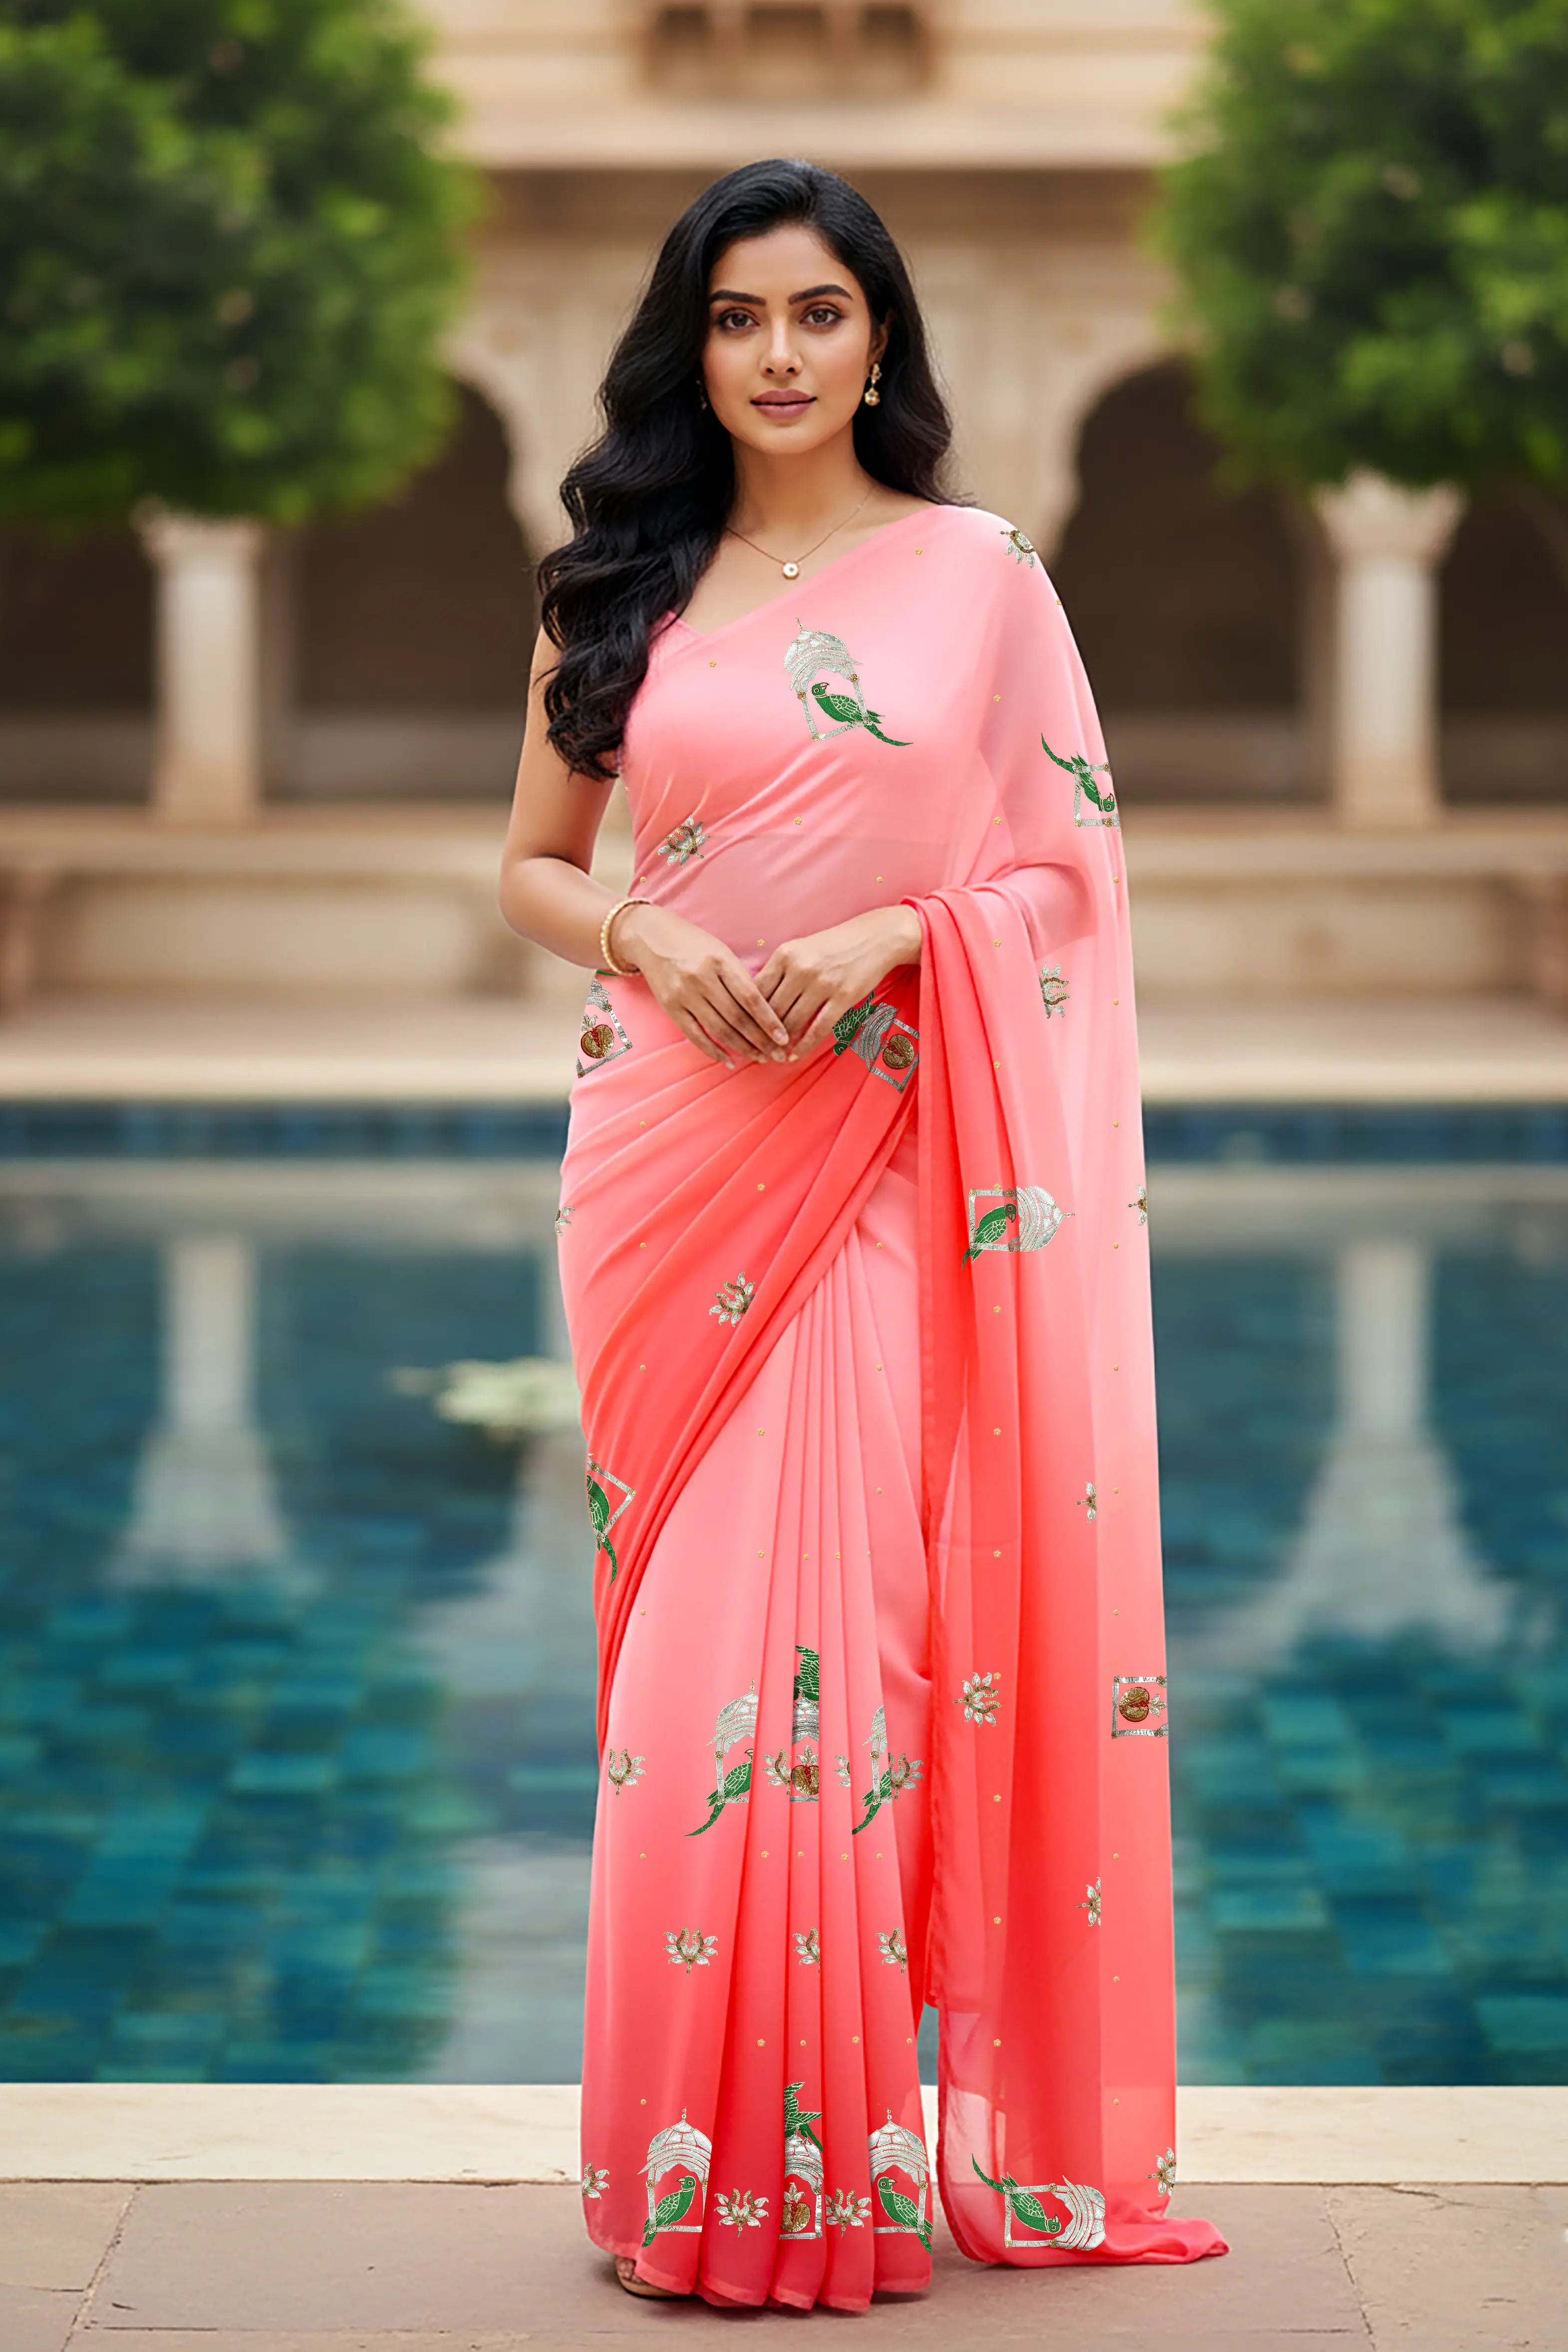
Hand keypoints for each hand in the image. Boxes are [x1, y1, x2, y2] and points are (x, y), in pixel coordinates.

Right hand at [613, 902, 791, 1067]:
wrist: (650, 937)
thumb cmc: (694, 944)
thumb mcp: (722, 952)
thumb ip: (740, 979)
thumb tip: (765, 1012)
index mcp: (720, 961)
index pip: (751, 998)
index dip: (769, 1021)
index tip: (784, 1038)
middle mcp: (702, 978)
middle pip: (737, 1018)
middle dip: (761, 1040)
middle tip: (777, 1055)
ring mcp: (684, 994)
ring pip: (719, 1030)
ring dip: (742, 1048)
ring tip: (760, 1057)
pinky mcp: (670, 1007)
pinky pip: (695, 1036)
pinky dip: (714, 1051)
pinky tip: (730, 1060)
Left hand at [756, 906, 921, 1060]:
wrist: (876, 937)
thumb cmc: (833, 945)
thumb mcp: (800, 948)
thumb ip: (778, 971)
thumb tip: (755, 1002)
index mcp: (785, 954)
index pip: (756, 991)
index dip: (747, 1015)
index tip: (743, 1031)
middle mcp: (800, 968)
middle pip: (771, 1010)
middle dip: (761, 1034)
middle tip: (755, 1049)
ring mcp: (822, 983)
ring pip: (792, 1022)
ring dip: (780, 1043)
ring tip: (773, 1055)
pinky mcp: (843, 997)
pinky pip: (818, 1028)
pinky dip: (803, 1045)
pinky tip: (794, 1055)